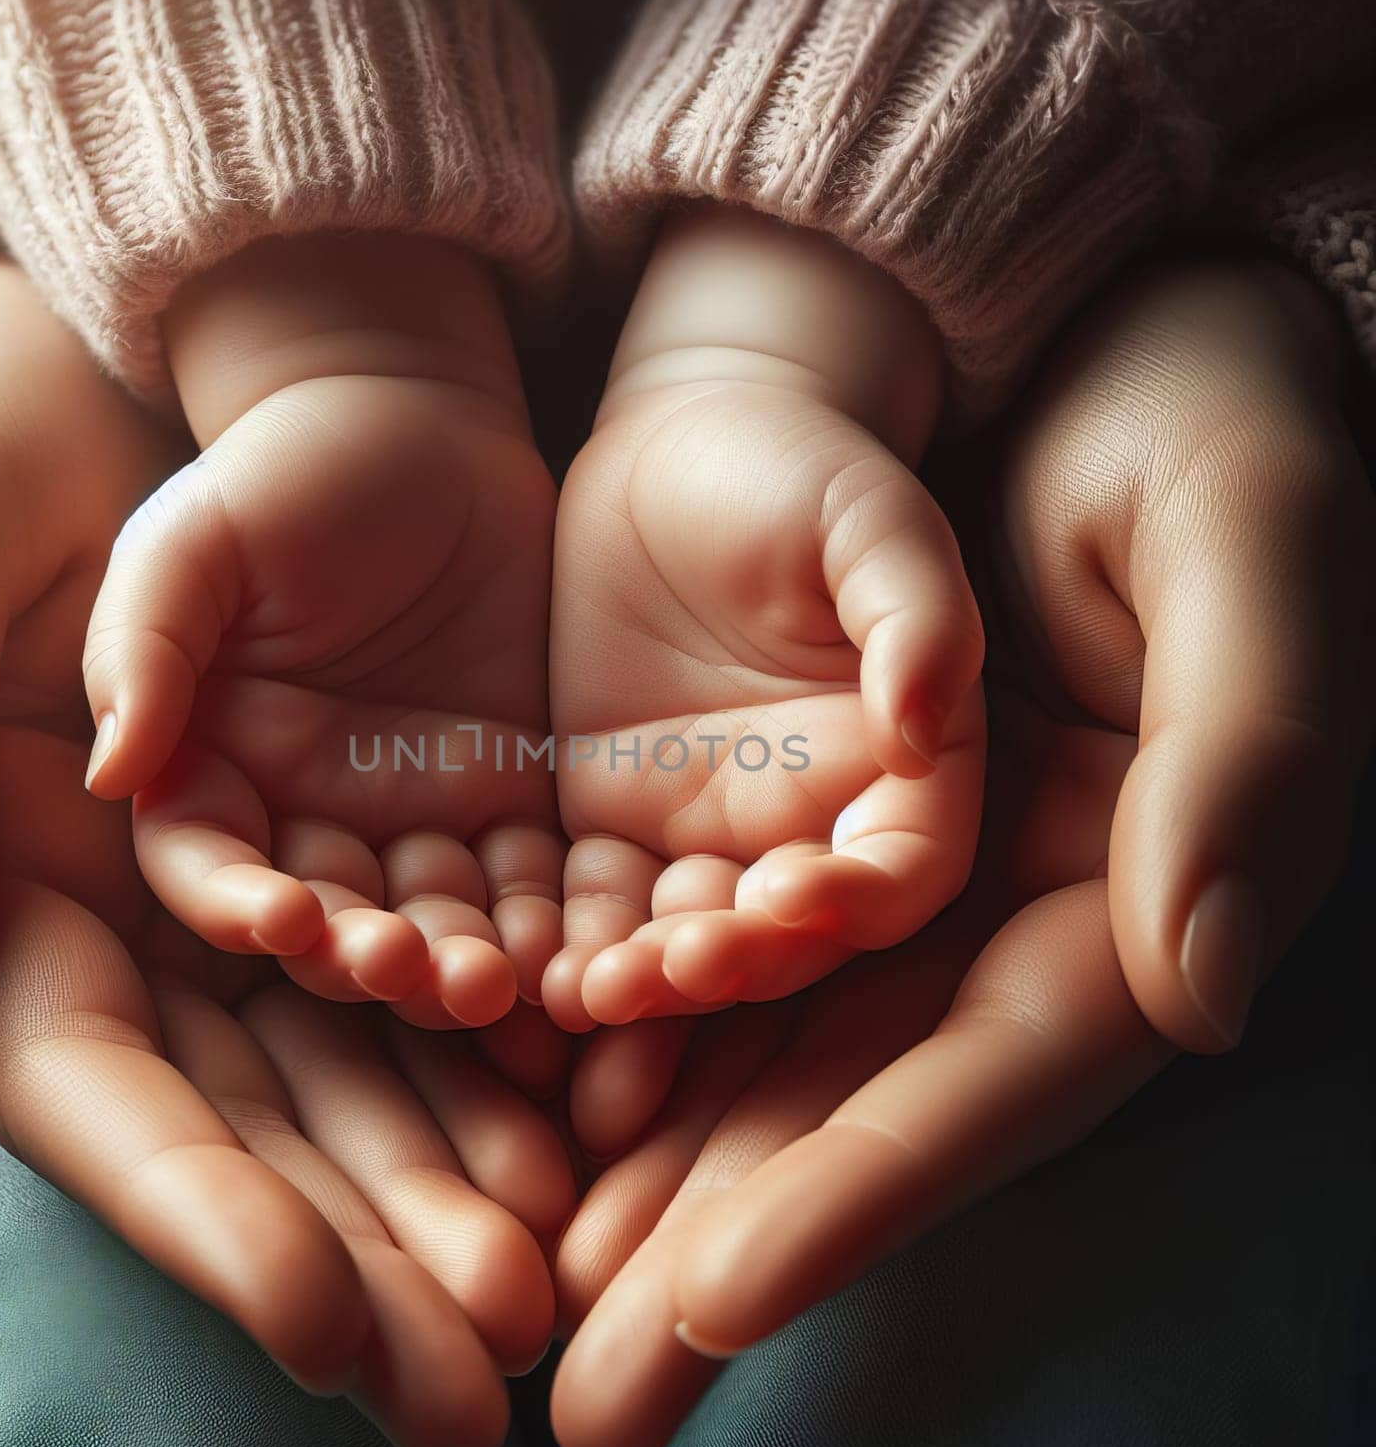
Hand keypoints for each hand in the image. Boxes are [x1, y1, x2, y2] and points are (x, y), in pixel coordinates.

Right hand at [0, 240, 573, 1446]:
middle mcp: (155, 924)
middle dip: (364, 1252)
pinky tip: (593, 1115)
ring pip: (371, 1063)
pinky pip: (456, 949)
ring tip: (556, 1270)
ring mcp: (281, 882)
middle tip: (478, 1383)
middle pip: (257, 1125)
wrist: (143, 378)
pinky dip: (518, 1040)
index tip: (315, 1326)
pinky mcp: (388, 822)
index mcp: (20, 893)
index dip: (204, 1217)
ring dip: (459, 1176)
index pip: (102, 1096)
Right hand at [81, 235, 562, 1030]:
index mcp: (215, 765)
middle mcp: (308, 811)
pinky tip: (567, 950)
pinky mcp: (505, 794)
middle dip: (361, 956)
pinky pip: (523, 876)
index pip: (209, 863)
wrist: (417, 425)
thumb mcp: (193, 543)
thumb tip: (111, 773)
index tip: (284, 920)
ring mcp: (412, 811)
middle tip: (408, 971)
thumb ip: (144, 648)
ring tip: (492, 982)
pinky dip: (541, 920)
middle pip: (327, 916)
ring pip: (429, 916)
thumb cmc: (285, 475)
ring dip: (454, 961)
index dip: (235, 904)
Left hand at [544, 208, 984, 1029]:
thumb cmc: (798, 471)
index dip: (854, 904)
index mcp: (898, 768)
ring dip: (640, 980)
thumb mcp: (873, 521)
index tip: (786, 899)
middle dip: (728, 966)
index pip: (897, 873)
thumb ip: (917, 617)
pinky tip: (524, 964)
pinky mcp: (612, 817)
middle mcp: (808, 822)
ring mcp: (705, 829)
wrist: (676, 450)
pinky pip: (592, 897)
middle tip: (661, 976)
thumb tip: (921, 729)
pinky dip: (567, 938)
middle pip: (783, 937)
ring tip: (582, 996)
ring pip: (681, 936)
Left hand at [548, 258, 1374, 1446]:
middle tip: (591, 1424)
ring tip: (527, 1297)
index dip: (860, 1197)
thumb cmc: (1186, 410)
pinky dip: (613, 1030)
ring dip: (647, 1186)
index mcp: (1125, 882)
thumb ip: (1246, 757)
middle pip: (855, 1117)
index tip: (718, 1303)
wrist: (1063, 325)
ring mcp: (884, 869)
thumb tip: (1199, 991)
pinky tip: (522, 1106)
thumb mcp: (1242, 542)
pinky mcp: (786, 803)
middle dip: (722, 1261)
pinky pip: (698, 937)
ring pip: (760, 1056)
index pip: (988, 1080)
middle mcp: (997, 910)